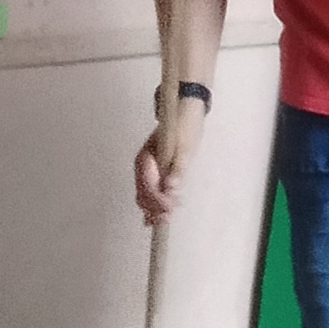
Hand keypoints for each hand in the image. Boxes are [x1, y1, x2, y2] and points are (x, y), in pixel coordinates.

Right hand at [133, 98, 207, 226]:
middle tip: (167, 218)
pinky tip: (160, 214)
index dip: (157, 201)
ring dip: (154, 208)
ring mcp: (149, 168)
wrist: (185, 109)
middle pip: (143, 194)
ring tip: (165, 218)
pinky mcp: (157, 169)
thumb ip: (177, 168)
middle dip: (153, 208)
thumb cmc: (184, 125)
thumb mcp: (185, 147)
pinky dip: (155, 203)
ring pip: (145, 194)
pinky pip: (151, 190)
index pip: (147, 187)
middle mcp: (144, 165)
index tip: (168, 210)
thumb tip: (171, 188)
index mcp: (146, 159)